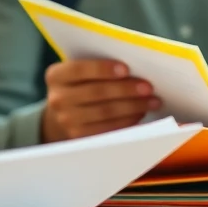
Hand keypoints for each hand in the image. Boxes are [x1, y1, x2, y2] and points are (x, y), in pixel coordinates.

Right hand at [40, 59, 158, 143]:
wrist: (58, 119)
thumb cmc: (77, 88)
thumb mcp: (76, 75)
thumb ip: (95, 69)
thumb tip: (133, 70)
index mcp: (55, 76)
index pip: (79, 70)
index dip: (102, 69)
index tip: (126, 69)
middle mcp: (57, 99)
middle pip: (96, 92)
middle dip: (125, 89)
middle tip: (148, 87)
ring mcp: (67, 121)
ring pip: (105, 112)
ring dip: (133, 106)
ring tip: (153, 101)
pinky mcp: (80, 138)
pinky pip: (108, 128)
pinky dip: (128, 120)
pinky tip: (141, 113)